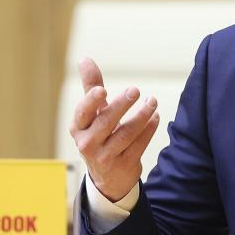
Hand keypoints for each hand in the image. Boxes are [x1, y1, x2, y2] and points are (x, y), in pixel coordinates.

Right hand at [69, 57, 159, 201]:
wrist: (107, 176)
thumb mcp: (92, 114)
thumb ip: (91, 86)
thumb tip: (84, 58)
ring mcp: (105, 156)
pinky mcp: (123, 165)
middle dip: (122, 105)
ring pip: (126, 134)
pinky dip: (149, 130)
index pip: (83, 113)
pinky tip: (155, 117)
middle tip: (135, 90)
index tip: (102, 90)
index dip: (91, 102)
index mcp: (79, 127)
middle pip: (106, 122)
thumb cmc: (99, 134)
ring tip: (152, 102)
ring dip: (142, 116)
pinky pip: (139, 145)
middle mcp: (88, 143)